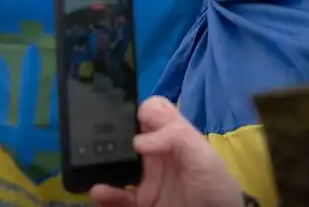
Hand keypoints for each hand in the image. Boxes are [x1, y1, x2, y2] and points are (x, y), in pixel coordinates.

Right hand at [90, 97, 243, 206]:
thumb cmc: (215, 191)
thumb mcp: (205, 158)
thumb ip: (177, 137)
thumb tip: (138, 139)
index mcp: (174, 138)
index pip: (153, 113)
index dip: (140, 110)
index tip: (127, 119)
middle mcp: (157, 156)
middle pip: (128, 136)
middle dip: (111, 135)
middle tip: (97, 140)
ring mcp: (146, 181)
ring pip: (116, 166)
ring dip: (102, 164)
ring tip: (93, 166)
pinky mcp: (139, 203)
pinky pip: (115, 197)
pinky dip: (104, 194)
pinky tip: (99, 192)